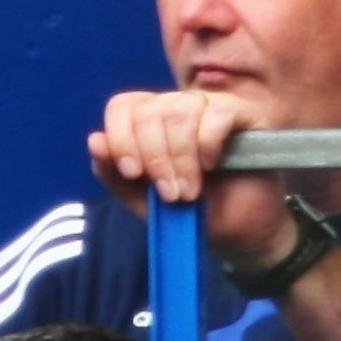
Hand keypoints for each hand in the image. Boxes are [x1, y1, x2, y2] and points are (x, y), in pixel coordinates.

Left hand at [89, 89, 292, 267]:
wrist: (239, 234)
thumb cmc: (194, 213)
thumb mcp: (143, 199)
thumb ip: (114, 173)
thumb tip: (95, 141)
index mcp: (152, 120)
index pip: (123, 105)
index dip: (122, 137)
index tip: (132, 173)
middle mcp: (180, 106)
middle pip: (151, 110)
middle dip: (155, 157)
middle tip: (170, 194)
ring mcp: (213, 106)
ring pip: (180, 110)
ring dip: (181, 157)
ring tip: (191, 190)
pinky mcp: (245, 113)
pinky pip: (217, 113)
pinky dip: (208, 143)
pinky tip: (213, 165)